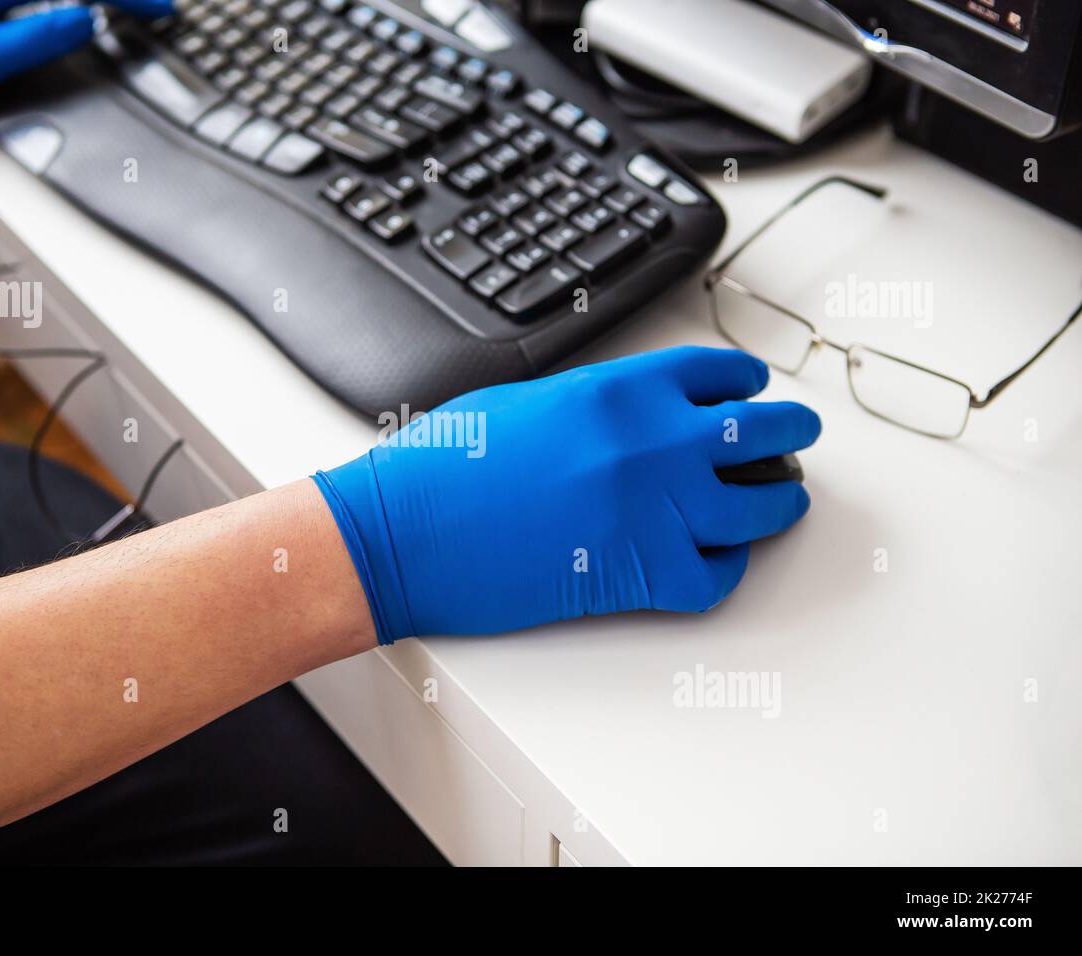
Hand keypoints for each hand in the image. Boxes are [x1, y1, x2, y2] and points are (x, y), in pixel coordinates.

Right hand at [313, 346, 821, 642]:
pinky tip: (714, 562)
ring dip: (778, 504)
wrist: (405, 532)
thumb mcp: (526, 402)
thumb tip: (628, 417)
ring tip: (782, 502)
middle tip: (796, 440)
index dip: (745, 384)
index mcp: (620, 388)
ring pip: (761, 506)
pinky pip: (718, 575)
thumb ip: (593, 403)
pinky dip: (724, 571)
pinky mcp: (641, 573)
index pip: (717, 374)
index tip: (753, 391)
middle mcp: (653, 441)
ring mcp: (655, 508)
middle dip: (789, 433)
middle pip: (762, 430)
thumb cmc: (444, 467)